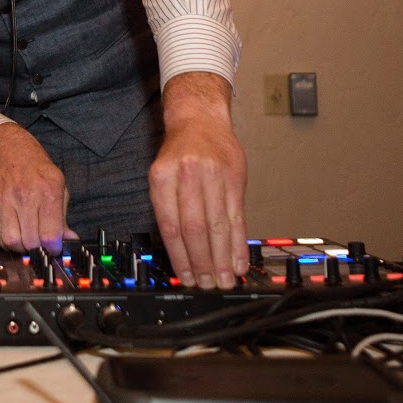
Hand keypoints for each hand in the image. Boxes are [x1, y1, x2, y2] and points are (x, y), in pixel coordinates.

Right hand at [0, 123, 76, 252]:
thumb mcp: (59, 187)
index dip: (53, 248)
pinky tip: (15, 233)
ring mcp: (6, 199)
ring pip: (12, 241)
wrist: (10, 150)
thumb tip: (71, 240)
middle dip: (38, 249)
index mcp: (49, 192)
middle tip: (40, 244)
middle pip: (31, 241)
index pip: (50, 235)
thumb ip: (63, 217)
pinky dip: (7, 241)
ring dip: (21, 247)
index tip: (53, 248)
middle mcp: (26, 196)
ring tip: (26, 240)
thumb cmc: (38, 170)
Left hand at [149, 73, 247, 288]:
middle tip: (207, 284)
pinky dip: (238, 243)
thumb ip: (169, 208)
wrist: (201, 119)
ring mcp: (214, 177)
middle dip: (202, 262)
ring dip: (222, 258)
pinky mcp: (235, 179)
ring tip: (224, 279)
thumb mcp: (163, 174)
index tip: (186, 278)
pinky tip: (239, 261)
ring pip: (218, 226)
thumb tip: (179, 253)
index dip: (180, 257)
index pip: (171, 226)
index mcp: (163, 178)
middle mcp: (188, 176)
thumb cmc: (180, 152)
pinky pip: (237, 217)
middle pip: (195, 229)